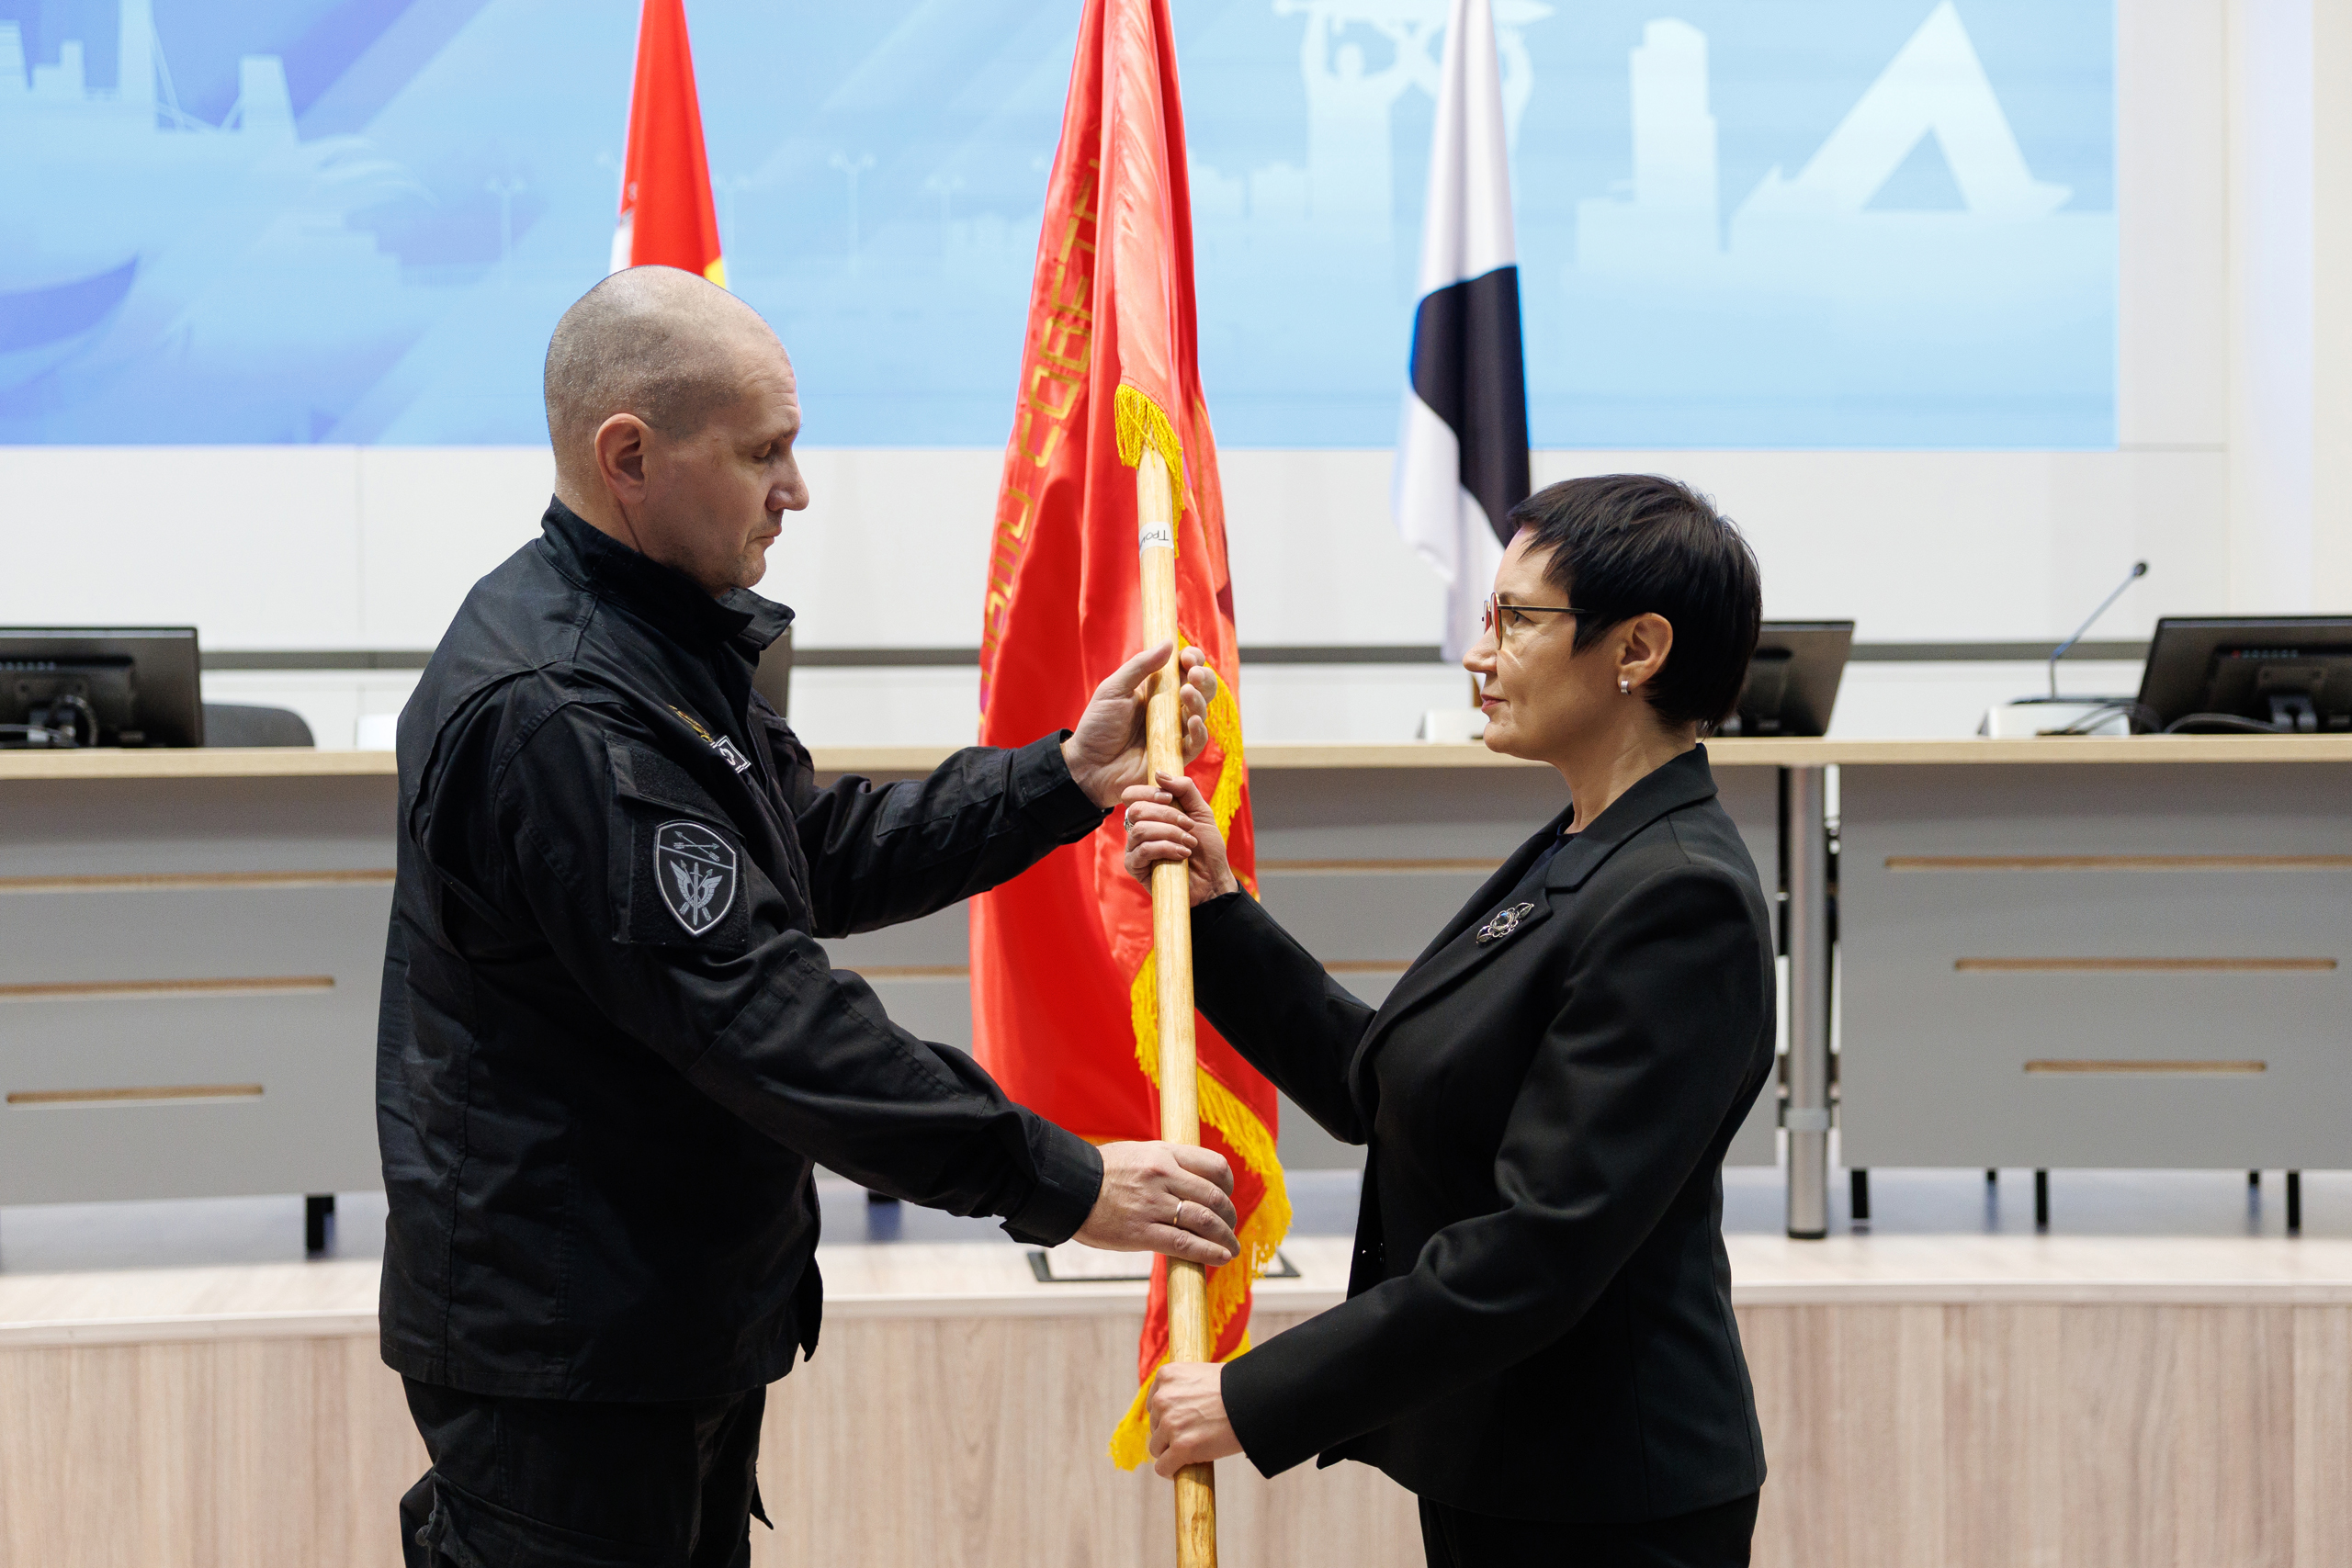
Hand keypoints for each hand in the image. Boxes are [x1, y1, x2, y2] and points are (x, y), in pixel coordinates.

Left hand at [1062, 643, 1218, 808]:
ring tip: (1187, 693)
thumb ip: (1140, 666)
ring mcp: (1174, 732)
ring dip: (1199, 701)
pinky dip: (1200, 732)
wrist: (1088, 765)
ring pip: (1201, 713)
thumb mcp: (1114, 689)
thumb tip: (1168, 643)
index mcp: (1157, 689)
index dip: (1192, 661)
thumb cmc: (1098, 725)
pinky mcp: (1175, 755)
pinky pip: (1196, 743)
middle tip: (1193, 674)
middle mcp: (1170, 709)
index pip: (1184, 670)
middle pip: (1201, 690)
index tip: (1187, 657)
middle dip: (1203, 679)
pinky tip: (1193, 721)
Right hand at [1075, 1141, 1238, 1266]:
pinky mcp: (1141, 1232)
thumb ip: (1167, 1164)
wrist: (1066, 1188)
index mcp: (1164, 1153)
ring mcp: (1152, 1204)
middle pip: (1215, 1196)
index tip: (1227, 1196)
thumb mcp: (1139, 1154)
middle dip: (1229, 1216)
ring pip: (1205, 1221)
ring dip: (1225, 1237)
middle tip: (1230, 1227)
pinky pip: (1185, 1244)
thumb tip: (1196, 1182)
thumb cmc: (1102, 1172)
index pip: (1215, 1166)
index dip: (1229, 1184)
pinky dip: (1209, 1253)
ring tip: (1230, 1248)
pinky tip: (1220, 1258)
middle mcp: (1162, 1176)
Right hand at [1123, 772, 1238, 907]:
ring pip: (1140, 829)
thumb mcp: (1201, 812)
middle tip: (1189, 826)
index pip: (1132, 794)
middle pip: (1136, 809)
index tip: (1171, 798)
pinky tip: (1182, 854)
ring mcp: (1134, 848)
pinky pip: (1142, 850)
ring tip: (1189, 843)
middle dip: (1167, 815)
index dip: (1149, 792)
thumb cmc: (1207, 847)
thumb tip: (1159, 774)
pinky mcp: (1135, 867)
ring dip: (1170, 833)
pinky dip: (1166, 848)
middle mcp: (1139, 829)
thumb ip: (1184, 789)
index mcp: (1151, 814)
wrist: (1214, 878)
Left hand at [1147, 1360, 1242, 1476]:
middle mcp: (1163, 1398)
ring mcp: (1171, 1424)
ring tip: (1190, 1453)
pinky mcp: (1181, 1447)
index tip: (1181, 1423)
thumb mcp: (1203, 1375)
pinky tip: (1179, 1471)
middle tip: (1192, 1437)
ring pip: (1157, 1448)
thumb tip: (1181, 1408)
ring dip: (1170, 1452)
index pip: (1154, 1403)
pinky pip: (1163, 1467)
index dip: (1167, 1416)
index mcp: (1167, 1376)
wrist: (1254, 1400)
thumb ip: (1185, 1388)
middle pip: (1155, 1426)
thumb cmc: (1236, 1388)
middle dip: (1169, 1434)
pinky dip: (1170, 1471)